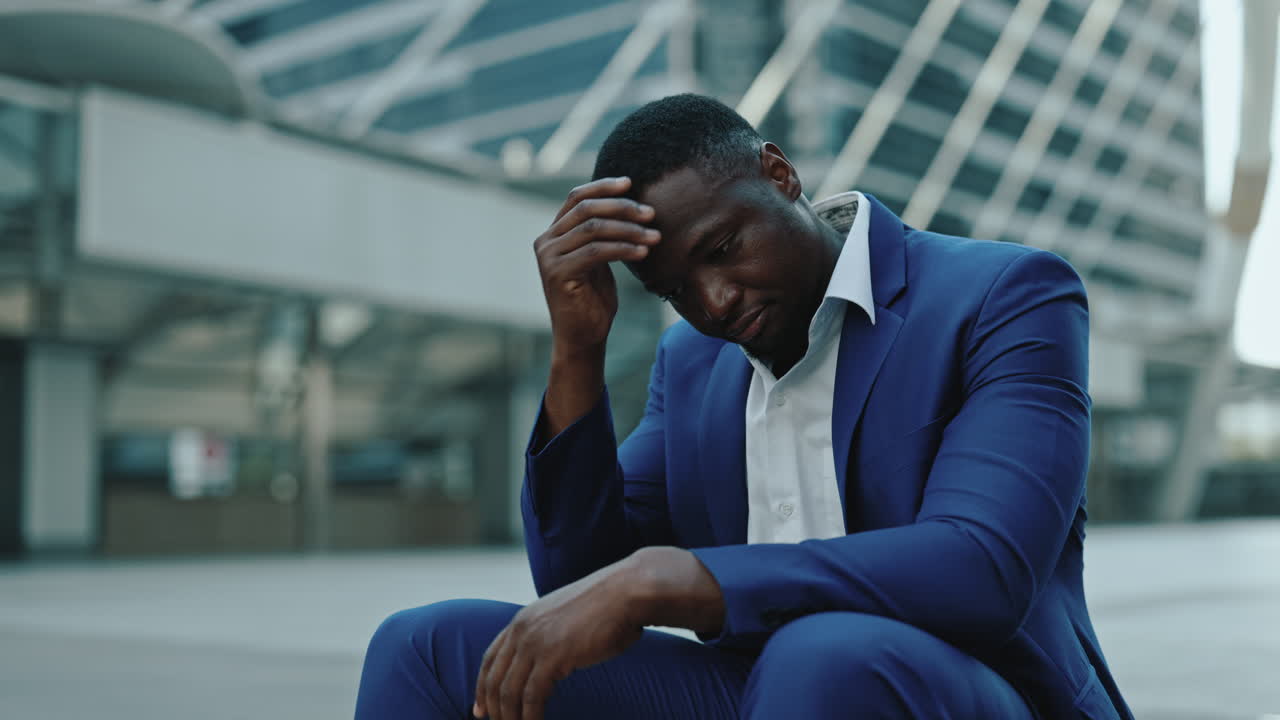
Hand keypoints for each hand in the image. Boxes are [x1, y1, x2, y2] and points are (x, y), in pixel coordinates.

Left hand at [471, 548, 724, 719]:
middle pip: (494, 677)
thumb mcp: (566, 618)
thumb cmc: (607, 607)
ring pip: (508, 691)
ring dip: (510, 717)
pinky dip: (530, 717)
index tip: (480, 708)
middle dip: (491, 707)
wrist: (626, 592)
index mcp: (523, 619)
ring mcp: (535, 642)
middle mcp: (522, 629)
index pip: (490, 658)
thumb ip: (550, 636)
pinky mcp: (552, 656)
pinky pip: (532, 696)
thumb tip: (552, 664)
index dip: (482, 686)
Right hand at [534, 176, 660, 352]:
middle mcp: (546, 242)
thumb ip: (601, 235)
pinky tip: (643, 252)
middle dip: (622, 208)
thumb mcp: (598, 260)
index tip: (630, 182)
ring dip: (629, 230)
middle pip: (586, 209)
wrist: (582, 337)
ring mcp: (549, 257)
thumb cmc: (594, 299)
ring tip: (655, 236)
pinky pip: (596, 251)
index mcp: (553, 234)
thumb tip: (628, 205)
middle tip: (651, 214)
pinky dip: (623, 248)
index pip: (577, 198)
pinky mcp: (558, 273)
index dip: (603, 187)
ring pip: (594, 228)